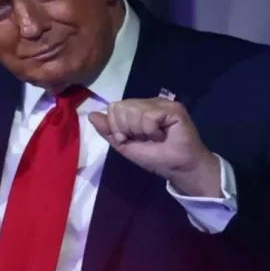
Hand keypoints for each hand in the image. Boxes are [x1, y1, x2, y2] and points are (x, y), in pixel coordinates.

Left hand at [88, 98, 220, 196]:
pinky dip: (151, 131)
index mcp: (136, 108)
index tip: (131, 139)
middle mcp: (148, 102)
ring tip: (155, 138)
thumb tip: (91, 115)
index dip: (117, 127)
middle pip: (121, 107)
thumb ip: (108, 131)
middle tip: (144, 139)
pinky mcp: (173, 108)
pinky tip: (163, 136)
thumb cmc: (154, 157)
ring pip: (133, 110)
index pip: (114, 107)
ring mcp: (161, 103)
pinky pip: (148, 116)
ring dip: (141, 131)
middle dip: (127, 129)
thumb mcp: (125, 145)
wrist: (178, 168)